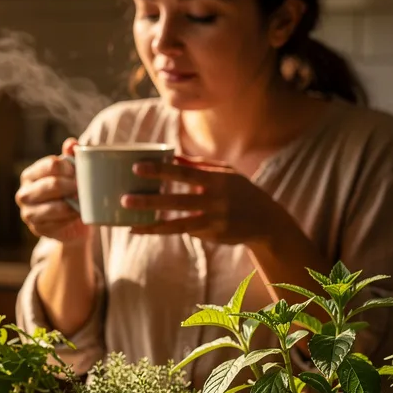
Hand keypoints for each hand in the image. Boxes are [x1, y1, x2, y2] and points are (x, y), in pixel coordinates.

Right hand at [16, 137, 88, 243]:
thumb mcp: (69, 173)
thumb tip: (71, 143)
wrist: (69, 223)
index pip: (51, 164)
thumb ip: (70, 156)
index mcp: (30, 175)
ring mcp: (28, 213)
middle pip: (53, 184)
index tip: (80, 172)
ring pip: (55, 206)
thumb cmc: (68, 193)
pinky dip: (71, 218)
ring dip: (73, 204)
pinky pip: (58, 223)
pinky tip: (78, 214)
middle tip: (84, 188)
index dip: (70, 167)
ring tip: (83, 201)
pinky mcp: (37, 229)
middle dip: (73, 186)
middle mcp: (24, 193)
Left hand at [121, 157, 288, 247]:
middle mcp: (215, 201)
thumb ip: (200, 165)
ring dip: (152, 223)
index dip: (161, 171)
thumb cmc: (241, 190)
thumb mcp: (226, 173)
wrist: (266, 220)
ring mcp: (214, 220)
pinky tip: (143, 229)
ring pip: (177, 223)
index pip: (184, 174)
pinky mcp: (212, 235)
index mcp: (217, 180)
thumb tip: (173, 157)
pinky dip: (162, 230)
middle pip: (178, 201)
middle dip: (151, 200)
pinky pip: (184, 231)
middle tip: (125, 198)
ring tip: (129, 222)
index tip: (138, 168)